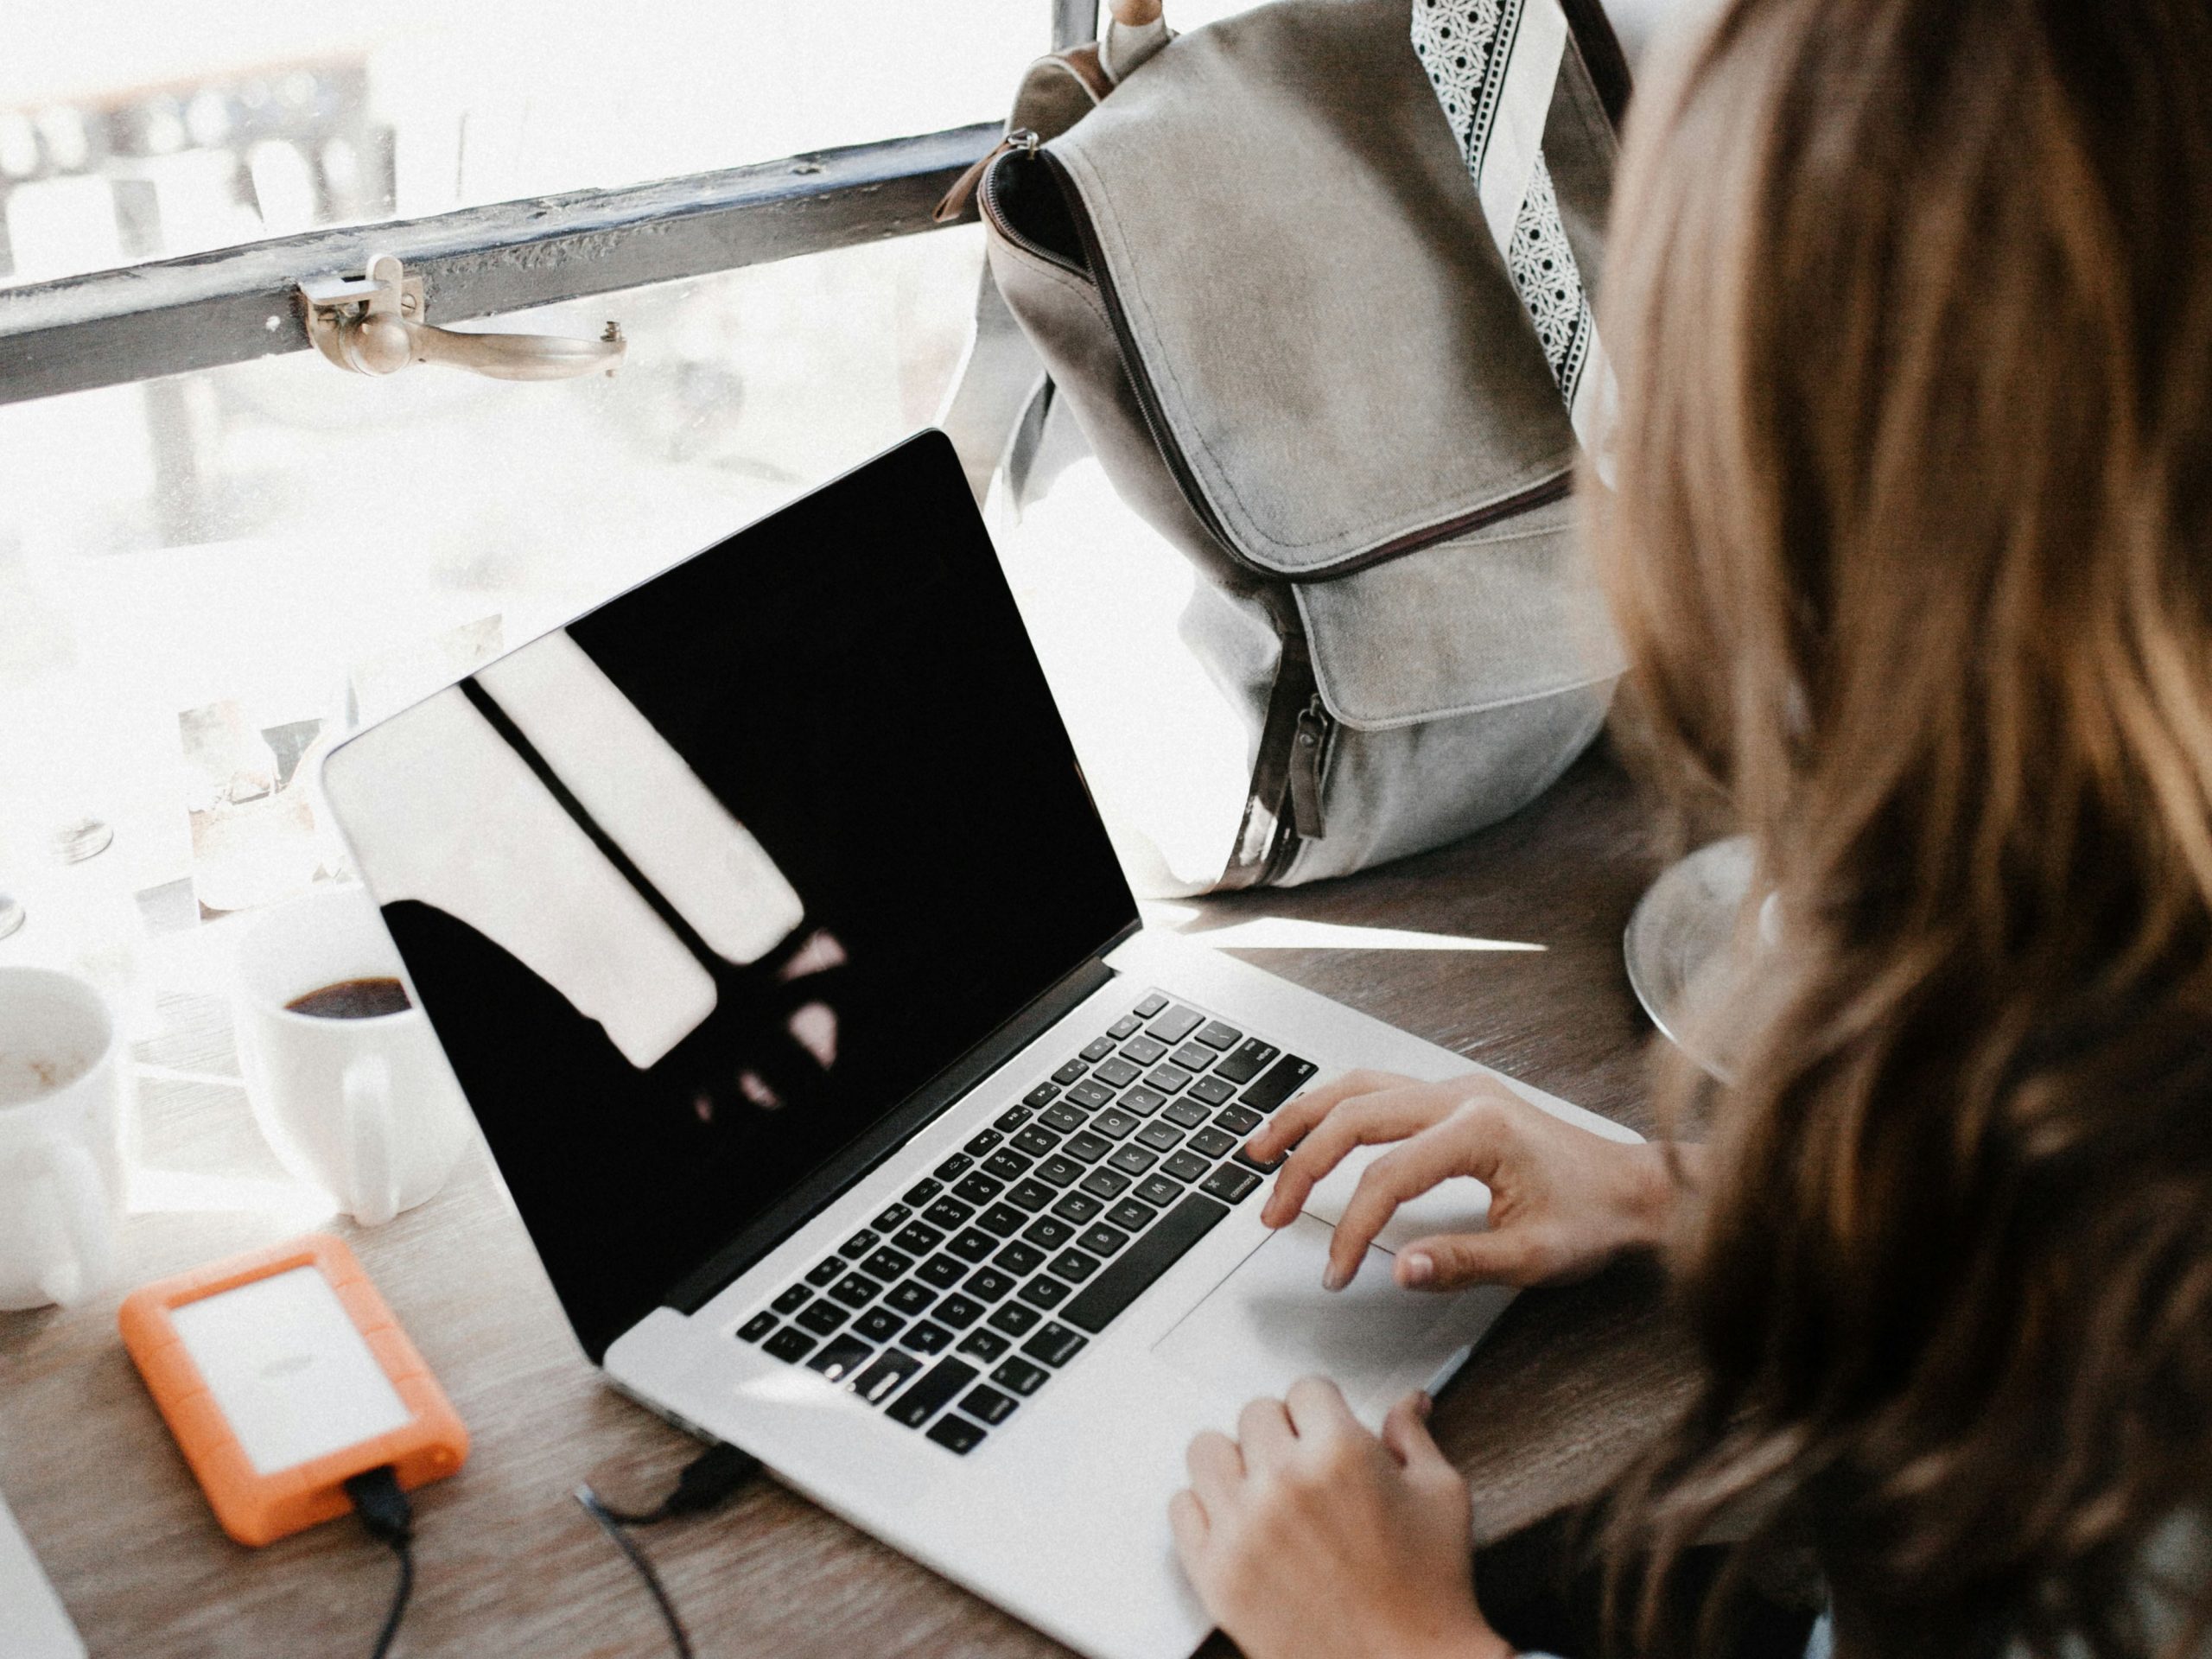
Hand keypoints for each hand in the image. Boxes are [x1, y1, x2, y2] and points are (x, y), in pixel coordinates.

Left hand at [1170, 1380, 1510, 1658]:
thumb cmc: (1430, 1591)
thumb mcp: (1441, 1496)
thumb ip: (1412, 1437)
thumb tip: (1407, 1401)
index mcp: (1340, 1452)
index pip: (1306, 1388)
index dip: (1323, 1410)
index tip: (1327, 1429)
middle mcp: (1283, 1482)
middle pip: (1255, 1413)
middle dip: (1284, 1433)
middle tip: (1304, 1465)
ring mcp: (1242, 1528)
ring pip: (1207, 1450)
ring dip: (1236, 1462)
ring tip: (1264, 1488)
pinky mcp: (1215, 1573)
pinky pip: (1181, 1507)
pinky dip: (1206, 1509)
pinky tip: (1238, 1522)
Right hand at [1247, 1070, 1684, 1292]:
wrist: (1638, 1188)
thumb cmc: (1596, 1218)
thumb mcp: (1534, 1257)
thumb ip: (1461, 1261)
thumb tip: (1399, 1268)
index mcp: (1479, 1130)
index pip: (1386, 1177)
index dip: (1351, 1228)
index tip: (1336, 1271)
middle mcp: (1461, 1096)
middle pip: (1354, 1116)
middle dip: (1303, 1165)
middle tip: (1271, 1212)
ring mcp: (1457, 1089)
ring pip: (1358, 1087)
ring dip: (1305, 1118)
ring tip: (1261, 1152)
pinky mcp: (1456, 1096)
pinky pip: (1378, 1088)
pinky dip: (1335, 1107)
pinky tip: (1313, 1129)